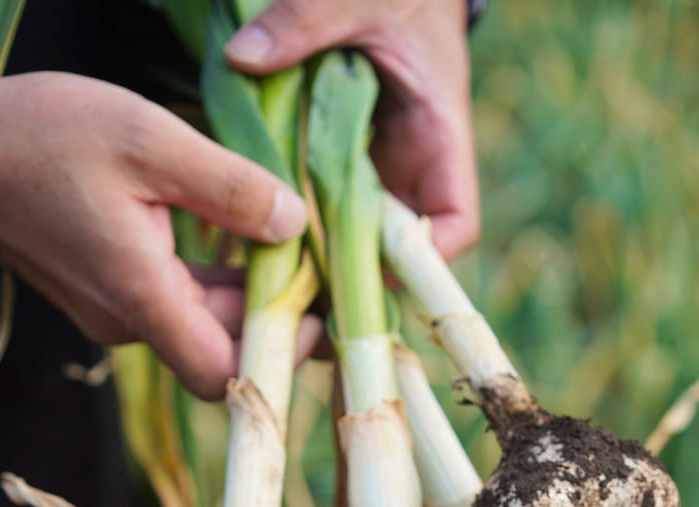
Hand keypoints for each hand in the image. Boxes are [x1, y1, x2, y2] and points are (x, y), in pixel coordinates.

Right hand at [0, 72, 307, 399]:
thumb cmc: (44, 136)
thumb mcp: (148, 140)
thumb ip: (228, 187)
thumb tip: (294, 225)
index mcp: (141, 298)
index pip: (223, 375)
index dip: (278, 356)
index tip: (318, 312)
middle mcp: (128, 322)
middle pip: (221, 348)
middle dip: (276, 317)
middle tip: (323, 270)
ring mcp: (115, 312)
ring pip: (202, 323)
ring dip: (248, 297)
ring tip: (293, 249)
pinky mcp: (106, 293)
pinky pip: (177, 301)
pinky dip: (215, 282)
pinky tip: (240, 239)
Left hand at [225, 0, 478, 259]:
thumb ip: (304, 20)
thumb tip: (244, 55)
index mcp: (438, 134)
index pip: (455, 221)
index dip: (426, 258)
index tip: (378, 271)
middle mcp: (410, 163)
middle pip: (396, 244)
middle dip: (354, 270)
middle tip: (302, 287)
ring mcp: (375, 165)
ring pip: (355, 231)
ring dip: (317, 251)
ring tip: (270, 271)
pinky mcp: (340, 157)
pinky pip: (321, 201)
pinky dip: (293, 217)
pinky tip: (252, 228)